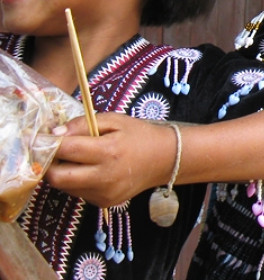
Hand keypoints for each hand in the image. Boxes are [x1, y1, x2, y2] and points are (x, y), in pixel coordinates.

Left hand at [46, 113, 175, 207]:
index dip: (49, 143)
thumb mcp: (114, 120)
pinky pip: (79, 192)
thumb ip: (82, 124)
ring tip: (78, 159)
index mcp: (108, 151)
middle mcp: (105, 177)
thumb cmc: (139, 135)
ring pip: (66, 187)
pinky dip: (77, 181)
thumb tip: (55, 134)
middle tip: (53, 152)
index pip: (66, 150)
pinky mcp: (104, 203)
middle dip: (49, 164)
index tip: (39, 138)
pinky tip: (92, 170)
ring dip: (64, 172)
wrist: (165, 159)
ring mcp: (104, 194)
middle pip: (57, 178)